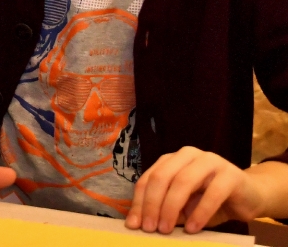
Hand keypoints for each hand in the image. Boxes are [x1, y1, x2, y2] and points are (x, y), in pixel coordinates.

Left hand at [125, 147, 268, 233]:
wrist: (250, 196)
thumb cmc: (211, 201)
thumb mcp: (184, 206)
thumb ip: (165, 209)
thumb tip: (141, 224)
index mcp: (171, 160)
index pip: (148, 179)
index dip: (139, 202)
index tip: (133, 224)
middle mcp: (187, 155)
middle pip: (162, 177)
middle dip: (152, 204)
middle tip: (150, 228)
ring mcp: (209, 161)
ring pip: (183, 181)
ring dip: (172, 208)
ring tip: (166, 229)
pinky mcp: (230, 174)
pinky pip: (212, 193)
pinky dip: (200, 212)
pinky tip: (193, 228)